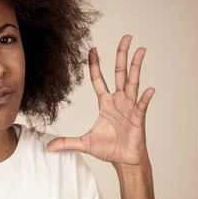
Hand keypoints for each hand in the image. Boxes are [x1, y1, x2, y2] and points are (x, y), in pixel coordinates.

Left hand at [46, 34, 154, 166]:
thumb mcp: (83, 144)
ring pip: (132, 82)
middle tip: (126, 37)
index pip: (99, 78)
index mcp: (105, 102)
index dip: (95, 64)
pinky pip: (142, 104)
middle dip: (121, 55)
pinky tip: (150, 89)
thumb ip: (66, 143)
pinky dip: (146, 97)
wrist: (124, 161)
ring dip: (136, 66)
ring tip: (141, 50)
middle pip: (119, 72)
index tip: (93, 49)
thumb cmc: (109, 149)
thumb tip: (47, 147)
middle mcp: (118, 100)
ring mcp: (129, 106)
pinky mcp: (138, 117)